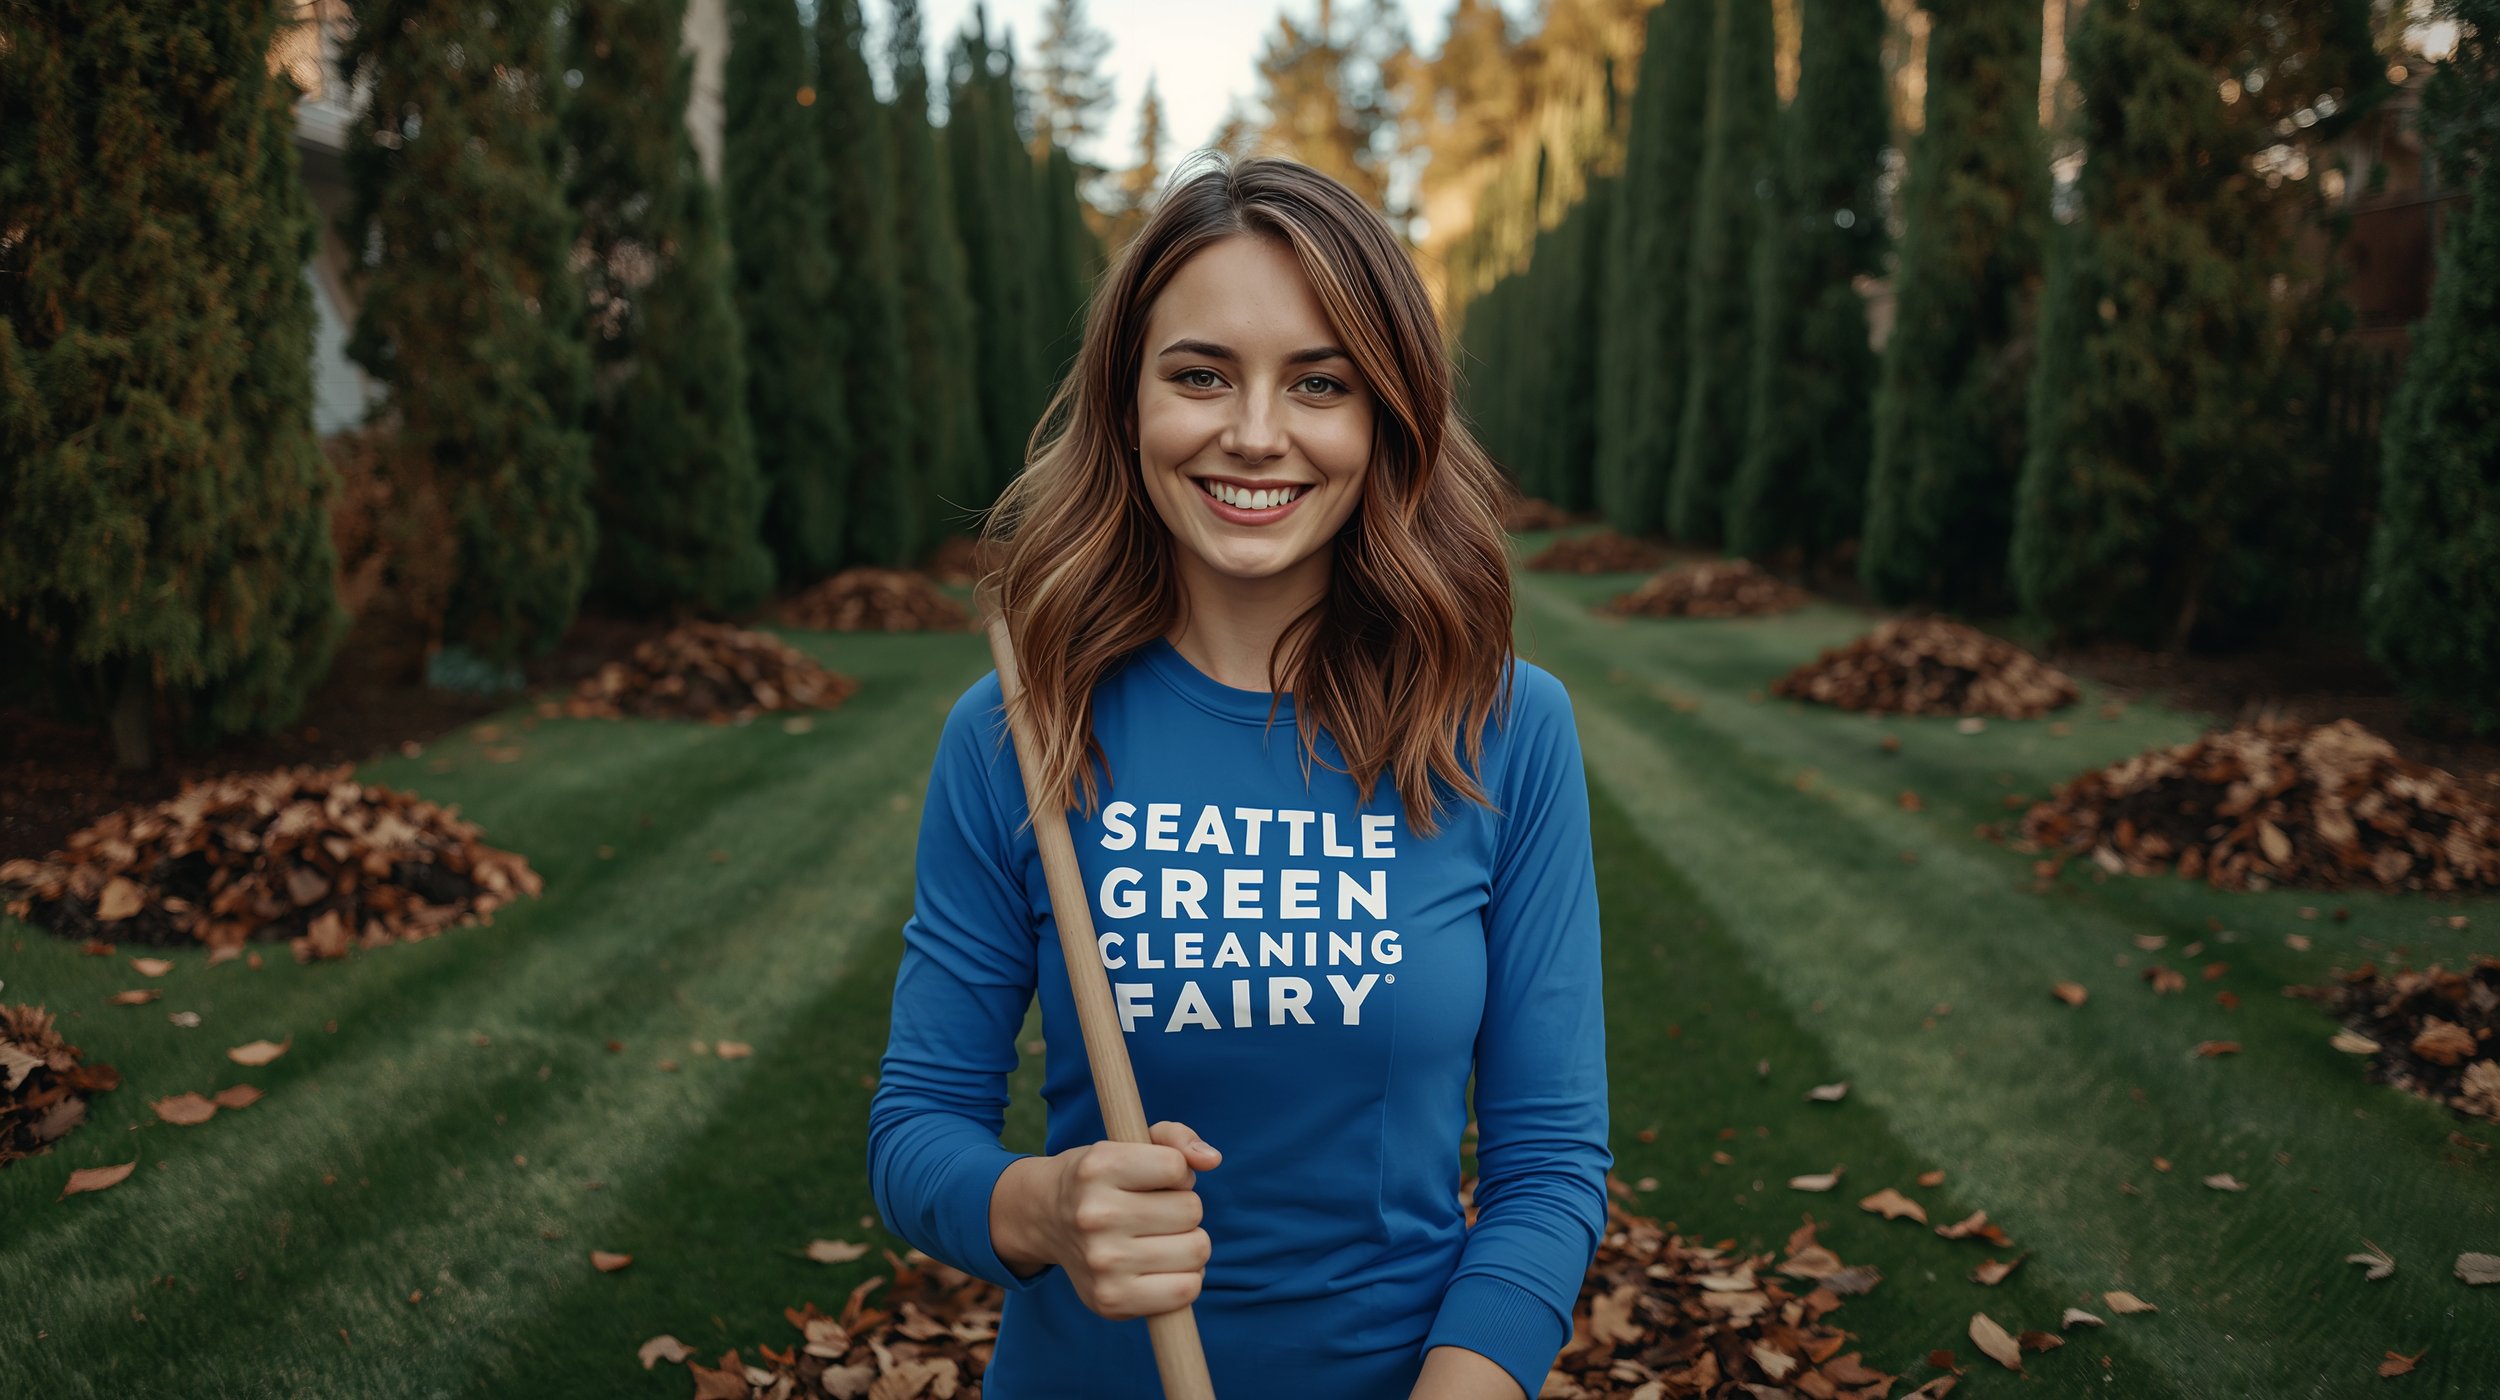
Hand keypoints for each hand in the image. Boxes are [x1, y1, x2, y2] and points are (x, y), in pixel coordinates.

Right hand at [1030, 1119, 1221, 1320]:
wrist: (1043, 1219)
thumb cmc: (1102, 1178)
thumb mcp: (1128, 1141)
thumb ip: (1176, 1138)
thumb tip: (1212, 1159)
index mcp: (1098, 1167)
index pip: (1176, 1167)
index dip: (1178, 1173)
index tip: (1157, 1179)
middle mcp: (1095, 1216)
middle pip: (1191, 1211)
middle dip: (1183, 1208)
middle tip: (1155, 1212)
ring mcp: (1101, 1263)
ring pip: (1197, 1250)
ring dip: (1188, 1242)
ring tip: (1159, 1238)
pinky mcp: (1110, 1300)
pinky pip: (1187, 1290)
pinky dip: (1186, 1277)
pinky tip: (1162, 1266)